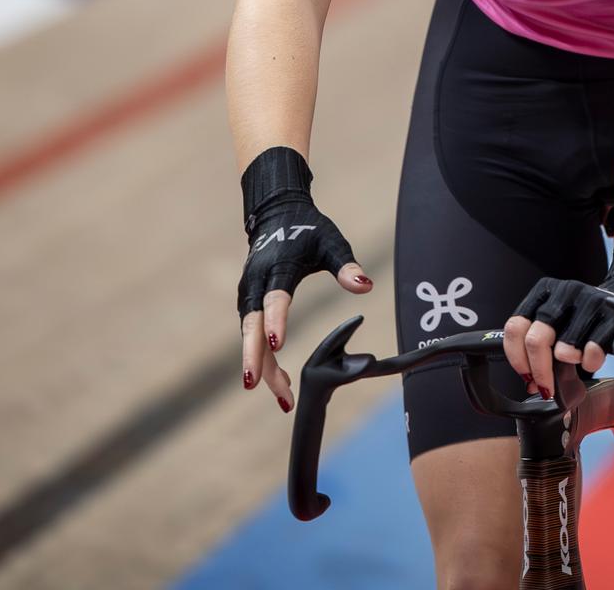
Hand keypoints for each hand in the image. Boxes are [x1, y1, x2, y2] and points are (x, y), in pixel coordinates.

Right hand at [235, 148, 372, 412]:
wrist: (277, 215)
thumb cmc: (309, 230)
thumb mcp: (331, 243)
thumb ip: (347, 266)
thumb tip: (365, 287)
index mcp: (277, 269)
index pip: (275, 299)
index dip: (276, 321)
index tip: (276, 345)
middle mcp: (256, 284)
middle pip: (250, 325)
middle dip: (252, 356)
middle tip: (254, 386)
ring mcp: (249, 295)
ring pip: (250, 337)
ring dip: (262, 367)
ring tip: (285, 399)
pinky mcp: (248, 304)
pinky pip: (252, 337)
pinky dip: (263, 361)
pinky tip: (280, 384)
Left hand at [504, 233, 613, 397]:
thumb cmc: (588, 318)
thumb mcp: (560, 323)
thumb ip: (542, 346)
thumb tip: (530, 384)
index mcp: (545, 292)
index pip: (516, 326)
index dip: (517, 358)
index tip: (525, 375)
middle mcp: (564, 292)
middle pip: (536, 340)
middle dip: (540, 372)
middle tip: (547, 387)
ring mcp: (589, 300)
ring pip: (564, 348)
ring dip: (567, 366)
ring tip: (576, 364)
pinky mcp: (613, 314)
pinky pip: (592, 350)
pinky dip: (590, 363)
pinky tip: (593, 358)